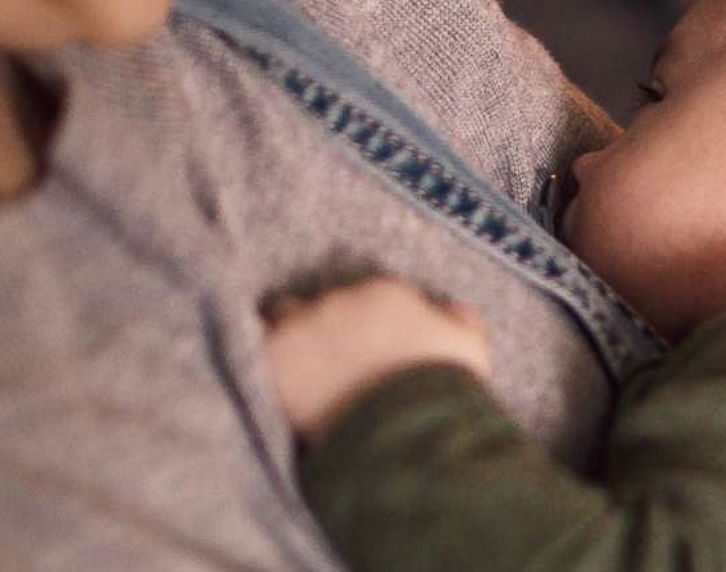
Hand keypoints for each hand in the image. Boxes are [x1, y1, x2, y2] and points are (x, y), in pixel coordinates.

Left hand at [262, 277, 491, 441]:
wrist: (406, 432)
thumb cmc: (443, 393)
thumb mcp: (470, 350)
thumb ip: (460, 321)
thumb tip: (454, 312)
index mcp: (385, 292)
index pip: (362, 296)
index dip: (360, 324)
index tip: (362, 348)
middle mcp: (341, 298)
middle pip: (319, 303)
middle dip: (322, 328)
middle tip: (327, 362)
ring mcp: (305, 324)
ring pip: (284, 319)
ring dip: (291, 340)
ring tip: (297, 373)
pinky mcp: (276, 356)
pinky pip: (255, 344)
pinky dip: (264, 358)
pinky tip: (270, 376)